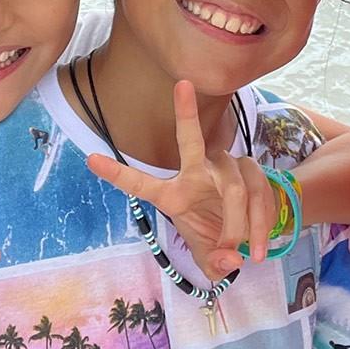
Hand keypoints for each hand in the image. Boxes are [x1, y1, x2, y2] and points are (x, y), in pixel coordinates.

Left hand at [85, 79, 277, 278]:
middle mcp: (198, 171)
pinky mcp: (251, 171)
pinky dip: (259, 227)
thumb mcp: (208, 257)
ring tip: (242, 255)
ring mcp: (226, 167)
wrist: (251, 231)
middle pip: (191, 139)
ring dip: (238, 227)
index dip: (117, 173)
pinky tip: (258, 250)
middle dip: (186, 113)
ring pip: (233, 189)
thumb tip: (227, 261)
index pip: (142, 183)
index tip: (90, 159)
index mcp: (175, 194)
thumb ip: (213, 263)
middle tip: (182, 85)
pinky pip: (257, 196)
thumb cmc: (217, 236)